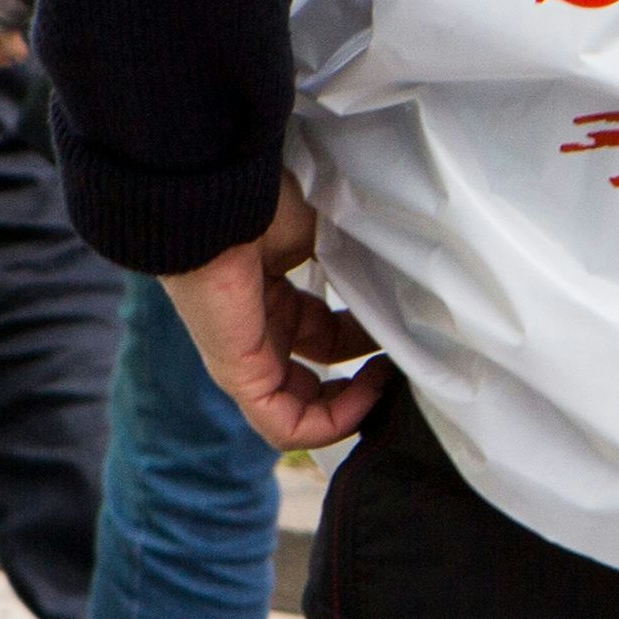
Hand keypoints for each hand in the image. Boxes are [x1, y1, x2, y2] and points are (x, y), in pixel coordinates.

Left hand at [163, 176, 391, 450]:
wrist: (218, 194)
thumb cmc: (267, 202)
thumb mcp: (322, 236)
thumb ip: (354, 269)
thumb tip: (399, 297)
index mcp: (274, 296)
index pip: (321, 340)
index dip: (365, 345)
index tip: (395, 330)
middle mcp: (258, 330)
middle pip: (310, 381)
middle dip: (360, 384)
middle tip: (398, 365)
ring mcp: (244, 353)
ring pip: (298, 410)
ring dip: (352, 406)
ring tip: (389, 378)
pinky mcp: (237, 370)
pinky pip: (282, 423)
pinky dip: (329, 423)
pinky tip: (366, 397)